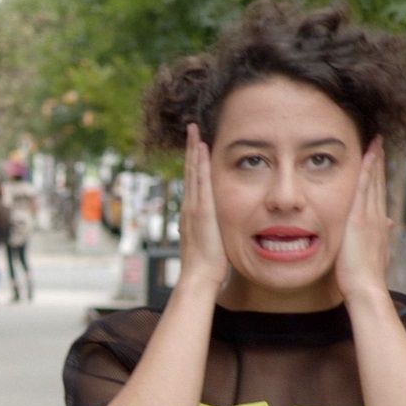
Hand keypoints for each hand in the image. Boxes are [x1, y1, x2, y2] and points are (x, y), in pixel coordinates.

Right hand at [178, 124, 227, 288]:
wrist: (199, 277)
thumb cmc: (207, 266)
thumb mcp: (210, 243)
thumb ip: (212, 231)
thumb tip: (216, 230)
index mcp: (192, 213)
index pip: (193, 182)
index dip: (194, 162)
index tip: (197, 145)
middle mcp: (189, 207)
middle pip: (189, 171)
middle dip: (191, 149)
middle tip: (192, 128)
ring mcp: (194, 207)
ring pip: (193, 172)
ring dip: (194, 150)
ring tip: (195, 131)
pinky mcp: (202, 210)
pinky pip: (201, 181)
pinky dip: (200, 164)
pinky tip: (201, 149)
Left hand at [335, 138, 392, 300]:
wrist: (366, 288)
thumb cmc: (364, 278)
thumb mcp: (373, 253)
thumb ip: (377, 237)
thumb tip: (388, 224)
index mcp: (378, 226)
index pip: (378, 195)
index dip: (378, 177)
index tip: (378, 160)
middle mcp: (378, 218)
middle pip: (379, 184)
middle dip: (379, 163)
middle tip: (379, 141)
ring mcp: (370, 217)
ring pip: (373, 182)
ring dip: (374, 161)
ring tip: (375, 141)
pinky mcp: (360, 219)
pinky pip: (364, 188)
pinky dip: (367, 171)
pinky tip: (368, 156)